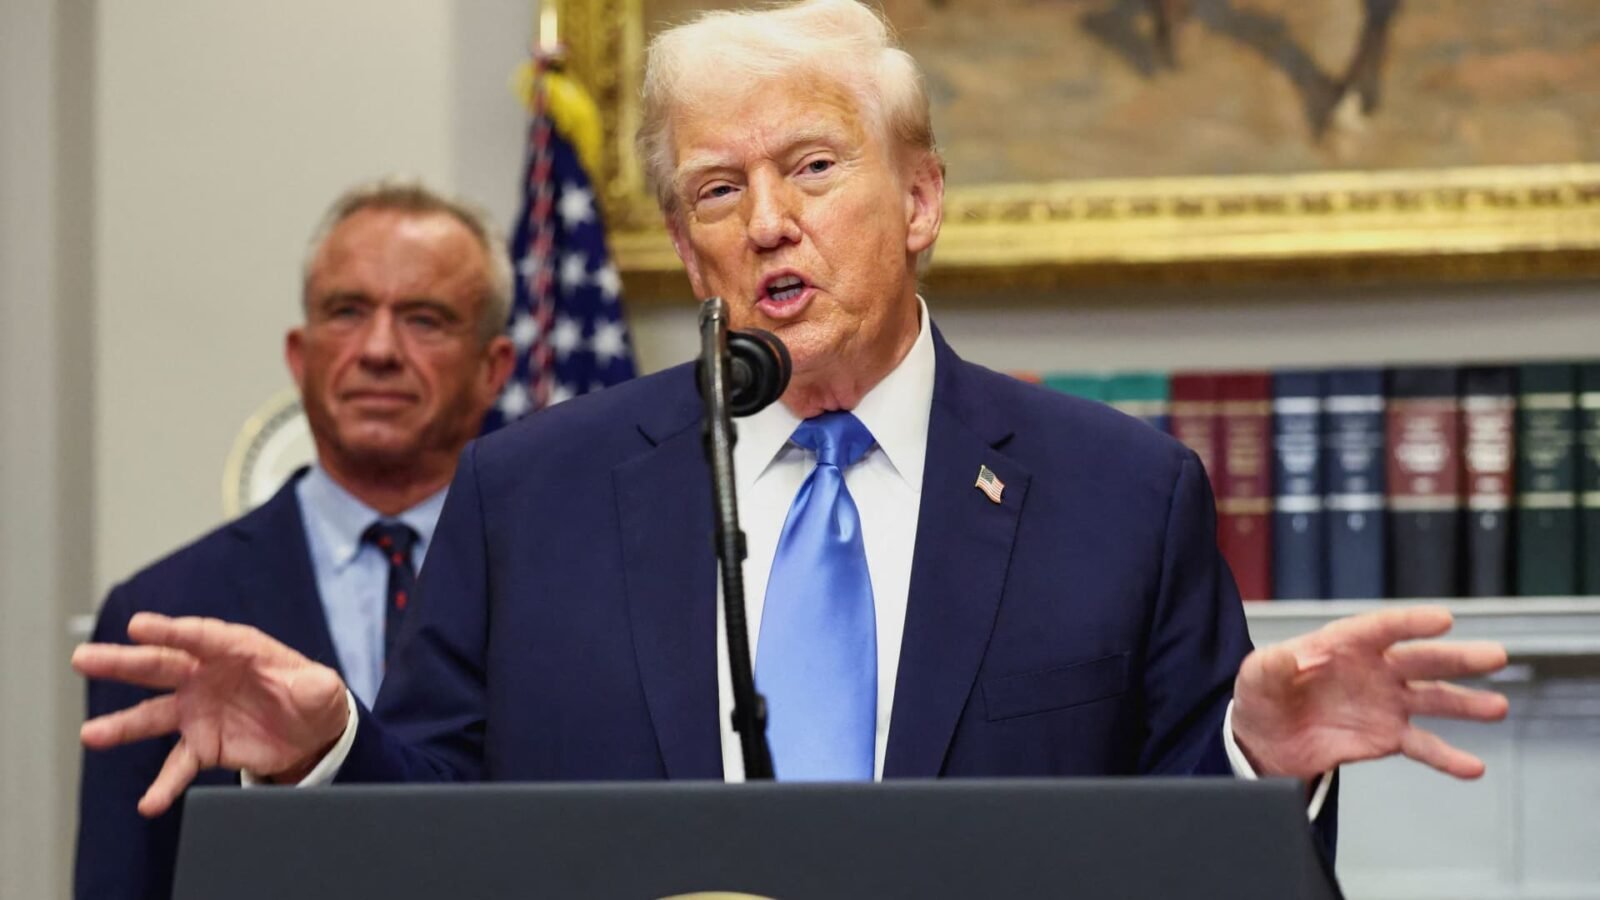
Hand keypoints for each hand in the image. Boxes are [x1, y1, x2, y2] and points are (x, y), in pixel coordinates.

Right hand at [73, 612, 348, 816]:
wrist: (309, 732)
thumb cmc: (310, 696)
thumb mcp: (322, 688)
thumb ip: (317, 686)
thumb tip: (317, 686)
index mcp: (236, 650)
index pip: (201, 637)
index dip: (171, 631)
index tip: (138, 626)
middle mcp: (207, 676)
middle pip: (161, 666)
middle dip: (122, 662)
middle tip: (83, 658)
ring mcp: (198, 711)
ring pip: (153, 714)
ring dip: (122, 726)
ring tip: (91, 735)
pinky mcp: (201, 744)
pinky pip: (178, 765)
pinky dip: (164, 784)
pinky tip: (149, 803)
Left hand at [1231, 605, 1508, 780]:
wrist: (1266, 739)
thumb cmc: (1263, 696)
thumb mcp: (1255, 677)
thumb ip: (1269, 667)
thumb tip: (1284, 659)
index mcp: (1343, 644)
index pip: (1381, 628)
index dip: (1411, 623)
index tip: (1444, 619)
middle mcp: (1373, 669)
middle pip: (1419, 659)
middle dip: (1457, 657)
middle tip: (1494, 655)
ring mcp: (1385, 703)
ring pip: (1433, 698)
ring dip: (1466, 703)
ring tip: (1496, 707)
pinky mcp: (1387, 737)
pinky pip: (1423, 746)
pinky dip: (1448, 757)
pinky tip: (1472, 767)